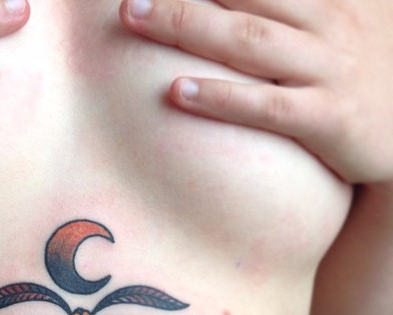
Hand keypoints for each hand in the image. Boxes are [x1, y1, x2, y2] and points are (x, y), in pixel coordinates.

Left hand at [120, 0, 392, 184]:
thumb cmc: (362, 78)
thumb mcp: (342, 27)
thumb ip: (295, 8)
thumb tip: (243, 3)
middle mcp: (329, 24)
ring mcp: (330, 70)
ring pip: (249, 40)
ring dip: (188, 26)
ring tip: (135, 18)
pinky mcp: (330, 118)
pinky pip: (268, 107)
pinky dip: (223, 98)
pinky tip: (179, 92)